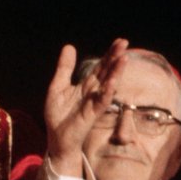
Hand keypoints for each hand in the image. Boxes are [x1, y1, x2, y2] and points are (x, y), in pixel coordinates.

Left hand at [45, 38, 128, 175]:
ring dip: (116, 72)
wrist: (56, 138)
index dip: (109, 54)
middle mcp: (93, 92)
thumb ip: (65, 68)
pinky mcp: (92, 114)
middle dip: (115, 58)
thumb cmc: (58, 114)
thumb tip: (69, 46)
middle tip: (124, 43)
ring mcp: (94, 102)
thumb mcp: (57, 86)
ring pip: (108, 85)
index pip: (101, 66)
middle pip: (107, 72)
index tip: (120, 41)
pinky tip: (112, 83)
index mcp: (86, 85)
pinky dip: (107, 92)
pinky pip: (102, 101)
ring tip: (123, 59)